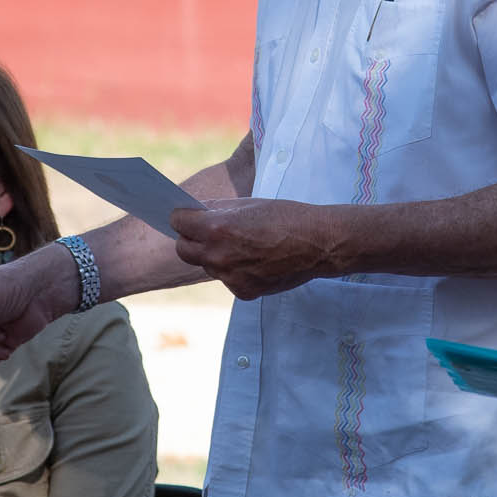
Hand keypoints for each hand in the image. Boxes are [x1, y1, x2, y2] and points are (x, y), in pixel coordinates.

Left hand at [169, 197, 343, 299]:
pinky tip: (256, 260)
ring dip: (215, 255)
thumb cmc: (285, 217)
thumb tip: (195, 211)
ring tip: (243, 245)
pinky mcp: (243, 292)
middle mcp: (219, 256)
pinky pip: (227, 279)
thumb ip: (216, 210)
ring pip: (207, 266)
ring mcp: (230, 277)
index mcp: (217, 229)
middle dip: (190, 239)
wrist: (318, 243)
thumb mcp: (248, 204)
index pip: (178, 223)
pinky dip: (235, 271)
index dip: (183, 217)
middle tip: (205, 232)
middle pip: (183, 250)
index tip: (188, 216)